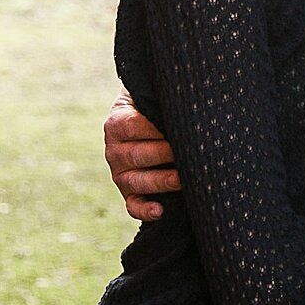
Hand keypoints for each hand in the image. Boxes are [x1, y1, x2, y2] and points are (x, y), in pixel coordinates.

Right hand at [105, 90, 179, 220]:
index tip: (181, 127)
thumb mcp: (149, 93)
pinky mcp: (128, 192)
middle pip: (138, 155)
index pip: (135, 126)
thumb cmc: (152, 104)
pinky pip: (133, 205)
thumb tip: (182, 96)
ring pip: (137, 182)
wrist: (143, 120)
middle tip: (190, 152)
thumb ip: (159, 94)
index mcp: (117, 123)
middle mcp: (114, 150)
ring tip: (183, 179)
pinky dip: (145, 210)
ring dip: (161, 182)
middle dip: (165, 154)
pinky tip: (160, 211)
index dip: (157, 128)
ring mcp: (119, 173)